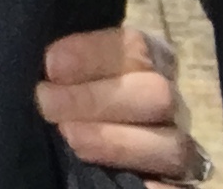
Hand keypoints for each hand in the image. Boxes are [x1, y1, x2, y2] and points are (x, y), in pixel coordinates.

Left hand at [37, 25, 208, 184]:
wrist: (69, 155)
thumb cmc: (55, 95)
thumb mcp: (57, 73)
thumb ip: (59, 62)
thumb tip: (46, 60)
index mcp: (144, 62)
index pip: (136, 46)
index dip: (93, 53)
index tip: (51, 64)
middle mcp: (167, 103)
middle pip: (158, 94)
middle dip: (96, 99)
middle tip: (47, 103)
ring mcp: (176, 148)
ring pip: (173, 145)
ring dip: (116, 142)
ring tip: (69, 137)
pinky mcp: (176, 186)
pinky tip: (118, 181)